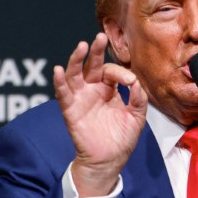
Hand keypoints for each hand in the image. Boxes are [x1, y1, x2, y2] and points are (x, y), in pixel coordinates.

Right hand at [53, 33, 147, 196]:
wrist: (110, 160)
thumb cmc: (122, 138)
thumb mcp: (137, 116)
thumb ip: (139, 99)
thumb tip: (136, 82)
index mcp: (109, 90)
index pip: (112, 72)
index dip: (121, 73)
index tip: (131, 82)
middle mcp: (93, 91)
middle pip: (92, 66)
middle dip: (95, 51)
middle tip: (99, 37)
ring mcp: (81, 99)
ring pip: (75, 74)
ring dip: (76, 60)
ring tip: (81, 47)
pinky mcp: (71, 110)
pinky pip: (63, 94)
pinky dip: (60, 82)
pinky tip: (59, 70)